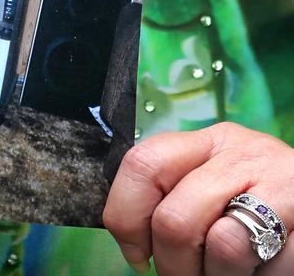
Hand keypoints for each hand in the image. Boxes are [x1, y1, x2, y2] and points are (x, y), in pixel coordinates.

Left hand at [103, 122, 293, 274]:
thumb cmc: (253, 199)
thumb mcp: (211, 182)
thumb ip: (173, 198)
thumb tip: (135, 247)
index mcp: (204, 143)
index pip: (142, 165)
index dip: (127, 217)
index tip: (137, 253)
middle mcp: (240, 154)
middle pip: (174, 219)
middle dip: (173, 265)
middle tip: (187, 275)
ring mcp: (280, 182)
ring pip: (223, 246)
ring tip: (231, 271)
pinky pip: (274, 267)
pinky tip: (266, 267)